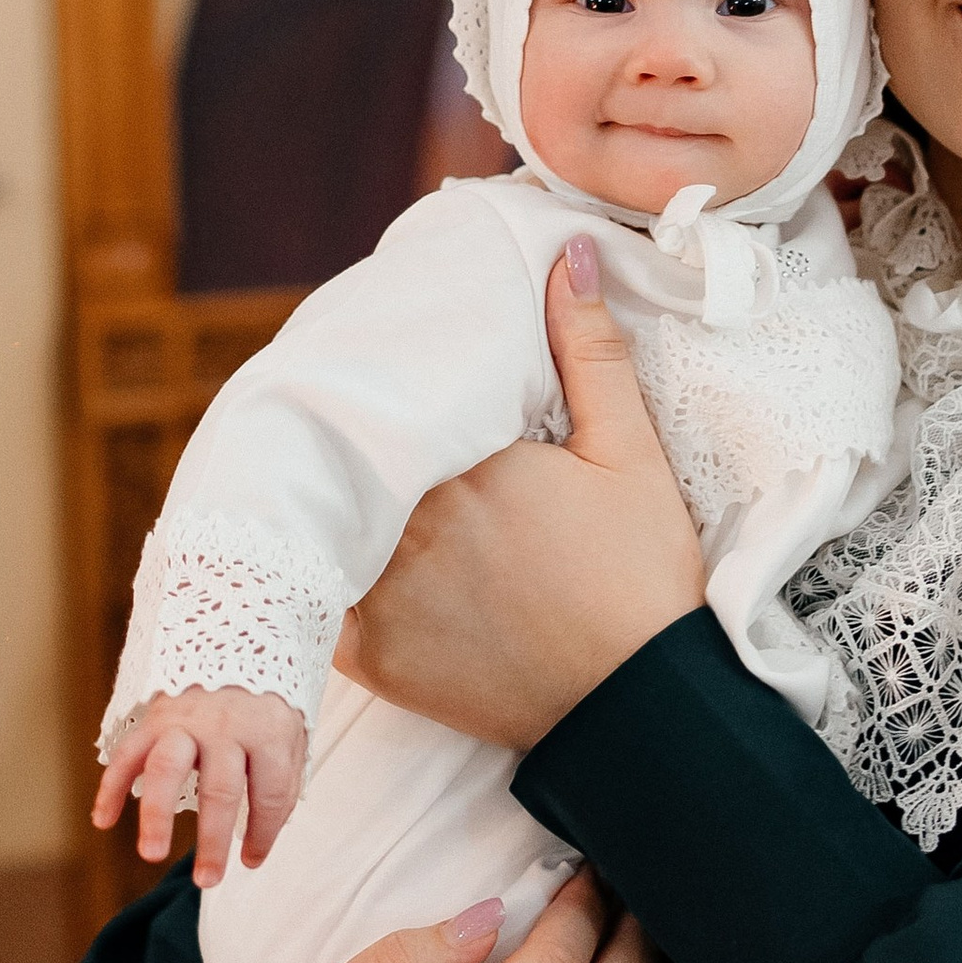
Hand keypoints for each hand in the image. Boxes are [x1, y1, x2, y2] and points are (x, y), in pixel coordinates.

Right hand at [91, 686, 305, 885]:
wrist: (241, 633)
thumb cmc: (269, 697)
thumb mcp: (292, 729)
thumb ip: (283, 778)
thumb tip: (263, 836)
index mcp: (269, 729)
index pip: (269, 794)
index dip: (263, 833)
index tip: (251, 860)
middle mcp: (227, 725)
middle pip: (220, 790)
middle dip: (213, 840)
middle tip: (209, 881)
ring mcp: (187, 719)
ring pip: (168, 770)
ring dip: (157, 815)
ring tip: (151, 854)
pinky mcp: (156, 714)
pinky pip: (128, 752)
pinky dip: (112, 786)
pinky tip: (103, 821)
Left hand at [337, 239, 704, 749]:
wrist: (636, 708)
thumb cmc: (639, 577)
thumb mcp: (630, 452)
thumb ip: (590, 351)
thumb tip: (565, 254)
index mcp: (466, 460)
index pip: (399, 397)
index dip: (391, 380)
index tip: (383, 360)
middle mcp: (407, 522)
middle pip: (355, 454)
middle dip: (354, 431)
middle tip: (337, 397)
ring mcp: (380, 593)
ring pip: (329, 518)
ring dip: (332, 495)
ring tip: (327, 466)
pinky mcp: (370, 657)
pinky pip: (322, 598)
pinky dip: (328, 573)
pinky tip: (339, 549)